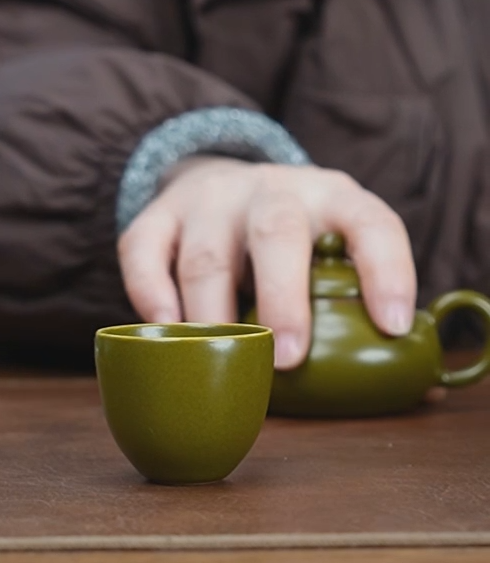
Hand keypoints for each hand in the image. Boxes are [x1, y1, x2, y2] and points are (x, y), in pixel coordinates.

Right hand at [118, 159, 416, 369]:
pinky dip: (151, 291)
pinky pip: (143, 248)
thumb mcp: (333, 249)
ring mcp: (212, 199)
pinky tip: (165, 326)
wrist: (221, 180)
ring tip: (218, 359)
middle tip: (286, 359)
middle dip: (283, 298)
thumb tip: (418, 382)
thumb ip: (358, 302)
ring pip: (207, 252)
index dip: (386, 271)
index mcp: (335, 199)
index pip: (371, 224)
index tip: (390, 325)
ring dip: (213, 313)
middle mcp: (274, 191)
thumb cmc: (294, 242)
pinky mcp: (159, 214)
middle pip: (277, 233)